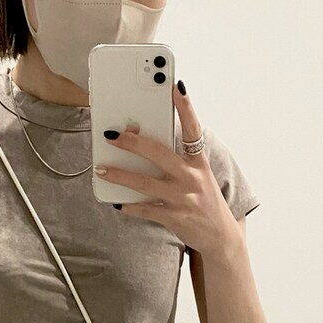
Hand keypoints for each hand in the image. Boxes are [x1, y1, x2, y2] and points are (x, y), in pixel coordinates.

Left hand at [94, 83, 234, 255]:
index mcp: (199, 162)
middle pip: (159, 153)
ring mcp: (183, 198)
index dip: (185, 107)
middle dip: (133, 142)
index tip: (175, 86)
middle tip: (112, 135)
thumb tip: (146, 144)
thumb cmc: (204, 199)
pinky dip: (130, 206)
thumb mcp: (199, 175)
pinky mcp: (175, 218)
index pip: (193, 128)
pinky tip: (118, 202)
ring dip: (121, 175)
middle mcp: (192, 177)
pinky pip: (147, 210)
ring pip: (146, 183)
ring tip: (102, 168)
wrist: (220, 236)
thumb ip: (179, 159)